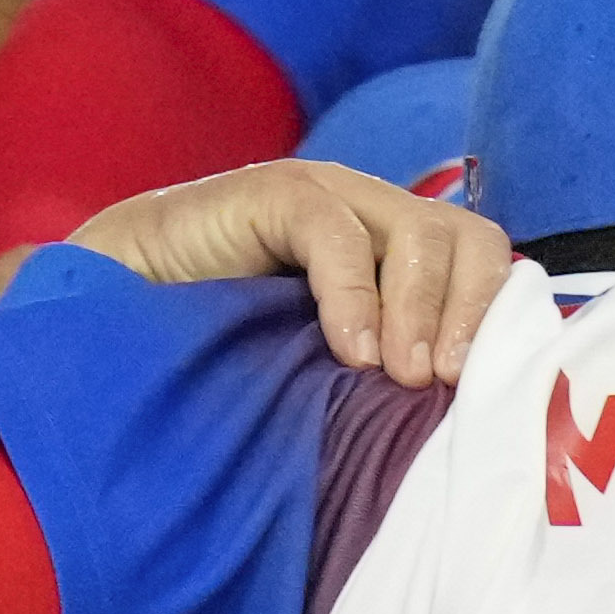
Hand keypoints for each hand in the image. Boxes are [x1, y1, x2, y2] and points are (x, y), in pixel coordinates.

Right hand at [58, 160, 511, 385]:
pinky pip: (334, 231)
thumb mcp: (333, 361)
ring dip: (419, 311)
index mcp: (402, 247)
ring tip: (399, 374)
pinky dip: (353, 295)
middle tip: (445, 381)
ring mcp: (327, 194)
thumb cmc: (234, 347)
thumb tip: (461, 421)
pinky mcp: (272, 193)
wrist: (118, 308)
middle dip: (470, 311)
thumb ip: (392, 366)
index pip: (484, 258)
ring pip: (416, 232)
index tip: (483, 385)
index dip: (496, 314)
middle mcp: (374, 210)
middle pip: (467, 238)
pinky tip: (349, 351)